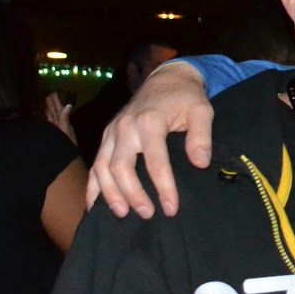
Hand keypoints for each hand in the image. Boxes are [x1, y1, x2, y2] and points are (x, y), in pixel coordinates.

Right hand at [44, 93, 75, 142]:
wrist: (64, 159)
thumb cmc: (66, 145)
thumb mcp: (65, 130)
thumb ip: (65, 118)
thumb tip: (68, 105)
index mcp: (64, 123)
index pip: (59, 110)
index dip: (56, 102)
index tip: (53, 93)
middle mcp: (60, 125)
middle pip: (55, 112)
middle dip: (52, 104)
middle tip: (48, 95)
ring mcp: (56, 130)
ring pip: (52, 117)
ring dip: (49, 110)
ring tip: (45, 102)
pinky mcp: (52, 135)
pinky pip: (48, 124)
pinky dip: (46, 118)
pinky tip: (42, 116)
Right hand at [87, 62, 212, 218]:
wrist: (166, 79)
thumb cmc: (186, 98)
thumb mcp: (202, 111)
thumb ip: (202, 136)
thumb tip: (201, 163)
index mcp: (149, 121)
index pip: (155, 161)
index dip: (163, 187)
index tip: (171, 208)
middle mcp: (125, 127)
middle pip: (121, 167)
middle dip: (133, 194)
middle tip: (148, 214)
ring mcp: (112, 132)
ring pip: (102, 167)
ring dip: (110, 193)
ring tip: (122, 214)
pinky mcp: (106, 137)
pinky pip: (94, 164)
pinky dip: (92, 186)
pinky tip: (94, 207)